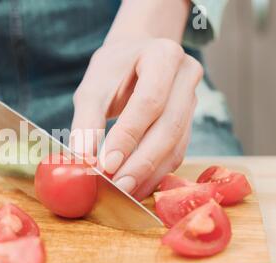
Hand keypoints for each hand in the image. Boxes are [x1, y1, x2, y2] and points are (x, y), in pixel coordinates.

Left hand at [71, 38, 202, 199]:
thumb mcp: (93, 88)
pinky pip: (176, 152)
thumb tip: (83, 159)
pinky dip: (156, 173)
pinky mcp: (189, 122)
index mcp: (163, 56)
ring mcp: (192, 99)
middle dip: (142, 162)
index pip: (149, 101)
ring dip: (150, 173)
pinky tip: (137, 186)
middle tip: (118, 187)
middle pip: (169, 126)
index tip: (106, 164)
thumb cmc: (111, 71)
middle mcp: (186, 76)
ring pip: (177, 144)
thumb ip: (87, 122)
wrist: (133, 57)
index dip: (129, 136)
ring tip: (125, 192)